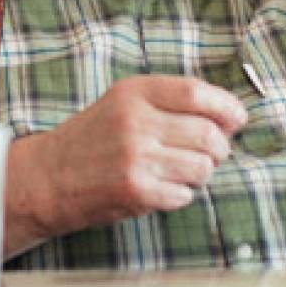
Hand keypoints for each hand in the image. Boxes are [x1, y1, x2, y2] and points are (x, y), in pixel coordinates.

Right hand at [13, 76, 246, 242]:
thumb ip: (170, 102)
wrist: (47, 177)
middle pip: (208, 133)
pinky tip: (163, 188)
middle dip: (220, 148)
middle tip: (212, 153)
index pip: (196, 92)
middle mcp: (136, 122)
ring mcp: (136, 157)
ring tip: (182, 172)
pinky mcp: (136, 190)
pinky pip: (184, 194)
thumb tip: (228, 115)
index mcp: (134, 92)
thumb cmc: (93, 139)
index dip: (226, 106)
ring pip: (202, 167)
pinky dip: (181, 194)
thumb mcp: (124, 103)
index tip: (237, 118)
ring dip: (201, 173)